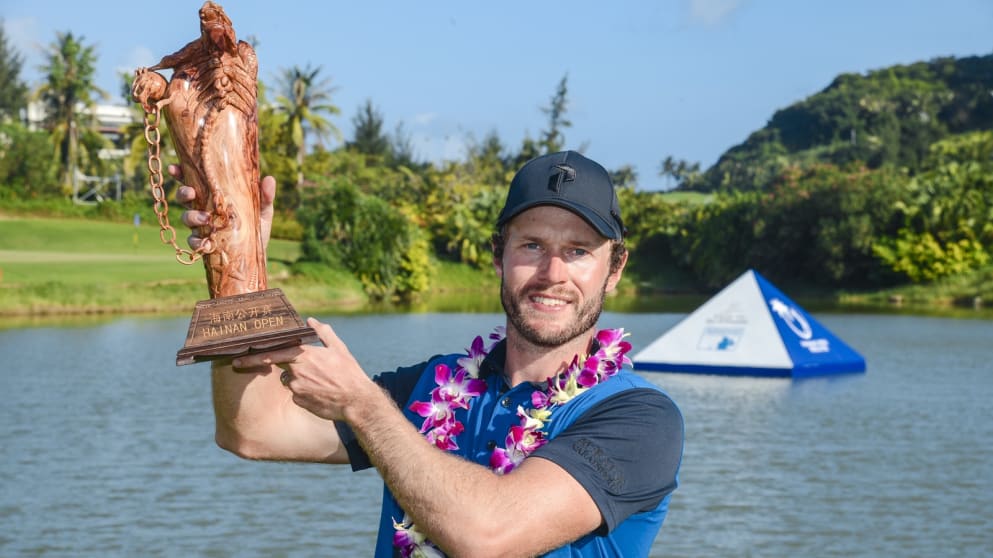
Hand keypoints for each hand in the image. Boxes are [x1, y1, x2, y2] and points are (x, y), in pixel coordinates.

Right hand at [171, 164, 276, 250]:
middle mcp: (204, 209)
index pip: (194, 181)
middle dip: (183, 193)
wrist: (257, 254)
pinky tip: (204, 243)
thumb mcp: (263, 210)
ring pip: (186, 218)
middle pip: (184, 197)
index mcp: (214, 196)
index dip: (181, 173)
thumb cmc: (258, 226)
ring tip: (205, 218)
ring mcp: (202, 227)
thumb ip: (265, 196)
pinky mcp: (205, 244)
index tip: (176, 168)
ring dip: (191, 216)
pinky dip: (196, 242)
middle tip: (190, 193)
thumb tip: (269, 179)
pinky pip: (193, 242)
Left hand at [232, 318, 378, 422]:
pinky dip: (303, 392)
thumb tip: (310, 320)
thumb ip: (323, 333)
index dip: (254, 353)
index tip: (238, 352)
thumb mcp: (339, 349)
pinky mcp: (299, 402)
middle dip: (253, 364)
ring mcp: (297, 388)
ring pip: (288, 380)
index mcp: (305, 356)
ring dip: (295, 378)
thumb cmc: (350, 373)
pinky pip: (296, 394)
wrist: (357, 401)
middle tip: (236, 363)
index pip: (274, 351)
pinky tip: (319, 392)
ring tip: (317, 380)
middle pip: (275, 365)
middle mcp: (297, 371)